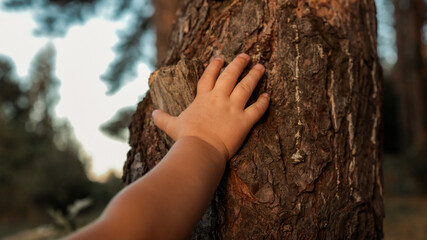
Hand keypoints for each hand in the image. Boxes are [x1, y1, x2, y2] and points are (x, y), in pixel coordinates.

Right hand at [152, 53, 269, 160]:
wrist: (200, 149)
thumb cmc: (185, 137)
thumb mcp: (171, 126)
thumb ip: (162, 118)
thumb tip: (152, 114)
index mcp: (203, 98)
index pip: (209, 77)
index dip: (215, 66)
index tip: (220, 58)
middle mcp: (219, 99)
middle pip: (230, 76)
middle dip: (238, 64)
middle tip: (245, 56)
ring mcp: (233, 108)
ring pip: (246, 87)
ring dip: (254, 75)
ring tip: (261, 66)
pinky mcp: (244, 121)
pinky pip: (257, 109)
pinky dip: (263, 102)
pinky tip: (268, 96)